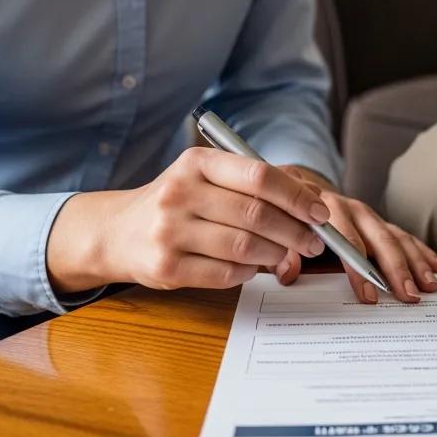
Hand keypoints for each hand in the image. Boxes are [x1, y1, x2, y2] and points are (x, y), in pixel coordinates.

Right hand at [48, 146, 333, 294]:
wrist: (117, 232)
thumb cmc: (176, 201)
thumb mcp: (204, 176)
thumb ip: (250, 183)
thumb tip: (308, 201)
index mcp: (197, 162)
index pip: (258, 175)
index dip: (296, 195)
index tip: (319, 211)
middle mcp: (180, 192)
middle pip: (255, 213)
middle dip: (294, 230)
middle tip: (313, 241)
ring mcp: (170, 231)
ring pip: (244, 246)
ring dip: (275, 253)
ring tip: (286, 254)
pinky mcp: (166, 267)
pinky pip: (225, 273)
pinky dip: (248, 272)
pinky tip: (253, 266)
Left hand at [274, 167, 436, 304]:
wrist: (290, 187)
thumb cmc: (284, 217)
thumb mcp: (276, 231)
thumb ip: (283, 251)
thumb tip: (288, 273)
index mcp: (325, 210)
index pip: (345, 240)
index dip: (358, 268)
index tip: (369, 294)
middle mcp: (352, 209)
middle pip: (379, 238)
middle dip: (396, 268)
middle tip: (409, 295)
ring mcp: (367, 215)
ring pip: (396, 237)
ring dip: (415, 261)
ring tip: (430, 285)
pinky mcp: (377, 222)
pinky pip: (403, 235)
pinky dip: (421, 250)